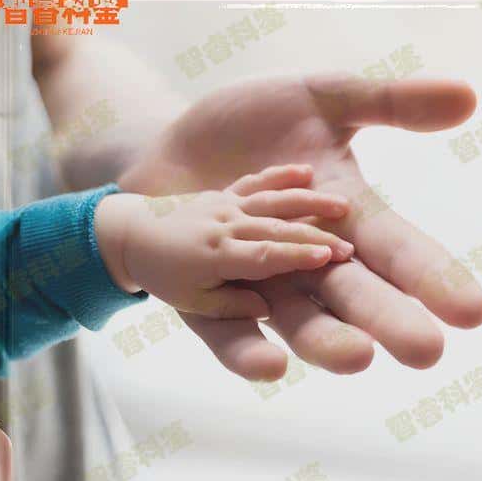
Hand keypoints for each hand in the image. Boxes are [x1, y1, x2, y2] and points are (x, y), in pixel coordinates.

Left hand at [98, 165, 353, 318]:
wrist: (132, 234)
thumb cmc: (165, 275)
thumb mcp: (192, 302)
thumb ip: (230, 306)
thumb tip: (266, 309)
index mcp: (217, 255)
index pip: (265, 255)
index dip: (298, 256)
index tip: (329, 256)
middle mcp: (225, 225)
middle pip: (277, 229)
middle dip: (316, 236)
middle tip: (349, 247)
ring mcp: (226, 205)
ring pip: (272, 202)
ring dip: (308, 202)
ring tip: (341, 205)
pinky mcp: (225, 193)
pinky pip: (255, 182)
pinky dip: (280, 175)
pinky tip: (306, 171)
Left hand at [119, 75, 481, 379]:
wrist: (170, 142)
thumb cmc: (253, 124)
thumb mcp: (326, 98)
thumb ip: (392, 101)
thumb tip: (470, 94)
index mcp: (349, 218)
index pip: (401, 251)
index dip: (434, 278)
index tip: (474, 310)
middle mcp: (313, 261)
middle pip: (359, 297)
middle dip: (392, 322)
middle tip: (426, 350)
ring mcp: (261, 281)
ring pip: (301, 322)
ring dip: (327, 341)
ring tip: (359, 357)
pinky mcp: (204, 295)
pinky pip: (226, 330)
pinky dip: (247, 348)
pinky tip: (271, 363)